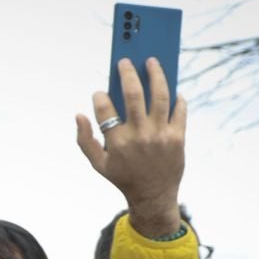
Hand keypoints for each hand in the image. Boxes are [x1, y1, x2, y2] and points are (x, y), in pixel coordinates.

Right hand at [73, 57, 185, 237]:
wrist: (154, 197)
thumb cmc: (124, 178)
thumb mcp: (99, 164)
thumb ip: (85, 140)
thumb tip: (79, 115)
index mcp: (117, 142)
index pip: (105, 109)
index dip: (99, 97)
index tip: (100, 93)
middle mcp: (139, 136)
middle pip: (133, 94)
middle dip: (128, 73)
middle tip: (126, 61)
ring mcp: (160, 135)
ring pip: (160, 95)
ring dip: (156, 74)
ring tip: (152, 61)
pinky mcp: (178, 137)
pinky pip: (179, 109)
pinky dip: (176, 97)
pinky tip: (171, 89)